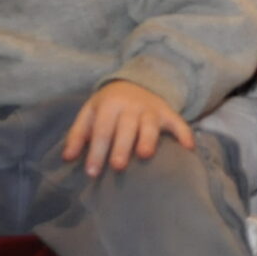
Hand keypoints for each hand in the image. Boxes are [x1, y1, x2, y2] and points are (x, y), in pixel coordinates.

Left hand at [62, 80, 193, 175]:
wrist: (134, 82)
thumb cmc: (108, 106)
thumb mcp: (90, 113)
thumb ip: (78, 135)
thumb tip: (67, 158)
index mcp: (109, 105)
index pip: (101, 130)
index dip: (96, 151)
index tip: (92, 173)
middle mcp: (131, 106)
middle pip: (126, 128)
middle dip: (122, 147)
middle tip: (118, 167)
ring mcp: (151, 109)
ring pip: (150, 125)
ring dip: (148, 139)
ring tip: (145, 155)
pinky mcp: (167, 113)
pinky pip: (178, 123)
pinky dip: (184, 134)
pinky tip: (188, 148)